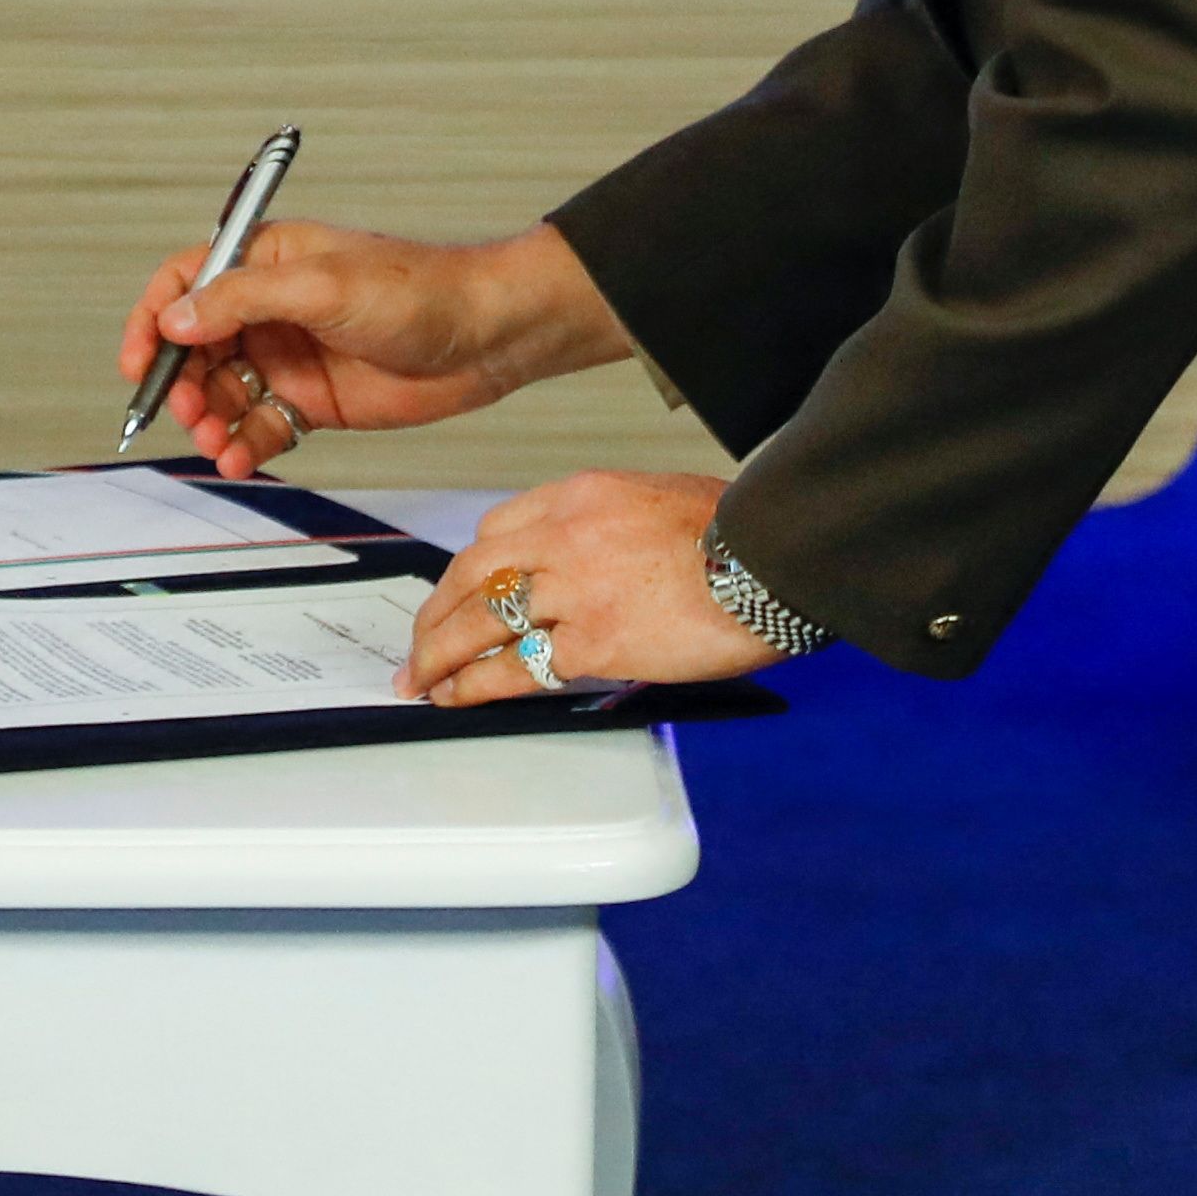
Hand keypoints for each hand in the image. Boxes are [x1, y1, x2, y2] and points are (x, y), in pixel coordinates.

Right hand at [115, 220, 633, 476]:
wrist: (490, 337)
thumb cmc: (418, 290)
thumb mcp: (323, 286)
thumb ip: (244, 300)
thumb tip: (175, 320)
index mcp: (265, 261)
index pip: (186, 283)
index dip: (154, 319)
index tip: (140, 362)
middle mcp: (269, 308)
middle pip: (195, 346)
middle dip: (182, 382)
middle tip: (188, 411)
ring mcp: (290, 356)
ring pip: (224, 391)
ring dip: (210, 418)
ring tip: (215, 442)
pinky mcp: (314, 400)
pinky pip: (262, 426)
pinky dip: (244, 444)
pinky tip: (240, 458)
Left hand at [396, 471, 780, 703]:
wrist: (778, 556)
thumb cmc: (746, 532)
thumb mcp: (666, 499)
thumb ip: (620, 527)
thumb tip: (608, 563)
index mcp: (582, 496)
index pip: (500, 529)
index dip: (473, 568)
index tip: (461, 592)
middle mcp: (564, 536)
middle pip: (473, 572)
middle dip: (436, 611)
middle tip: (418, 642)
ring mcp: (574, 589)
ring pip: (479, 618)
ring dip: (437, 651)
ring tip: (418, 678)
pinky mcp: (594, 640)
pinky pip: (516, 666)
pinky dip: (476, 684)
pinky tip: (456, 698)